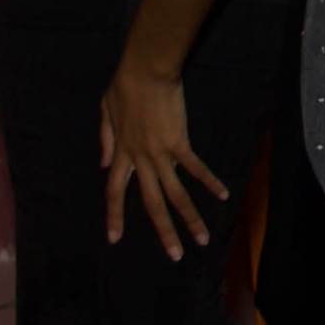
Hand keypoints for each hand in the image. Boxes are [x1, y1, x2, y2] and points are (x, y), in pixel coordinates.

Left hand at [98, 62, 222, 259]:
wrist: (145, 69)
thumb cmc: (124, 85)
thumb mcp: (105, 111)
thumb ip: (104, 139)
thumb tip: (102, 165)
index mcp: (121, 153)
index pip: (115, 191)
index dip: (114, 215)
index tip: (113, 239)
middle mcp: (141, 159)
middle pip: (152, 203)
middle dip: (163, 231)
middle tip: (175, 255)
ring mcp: (161, 152)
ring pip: (176, 193)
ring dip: (190, 218)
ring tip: (203, 238)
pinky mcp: (179, 142)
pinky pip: (195, 167)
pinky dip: (209, 182)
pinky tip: (222, 195)